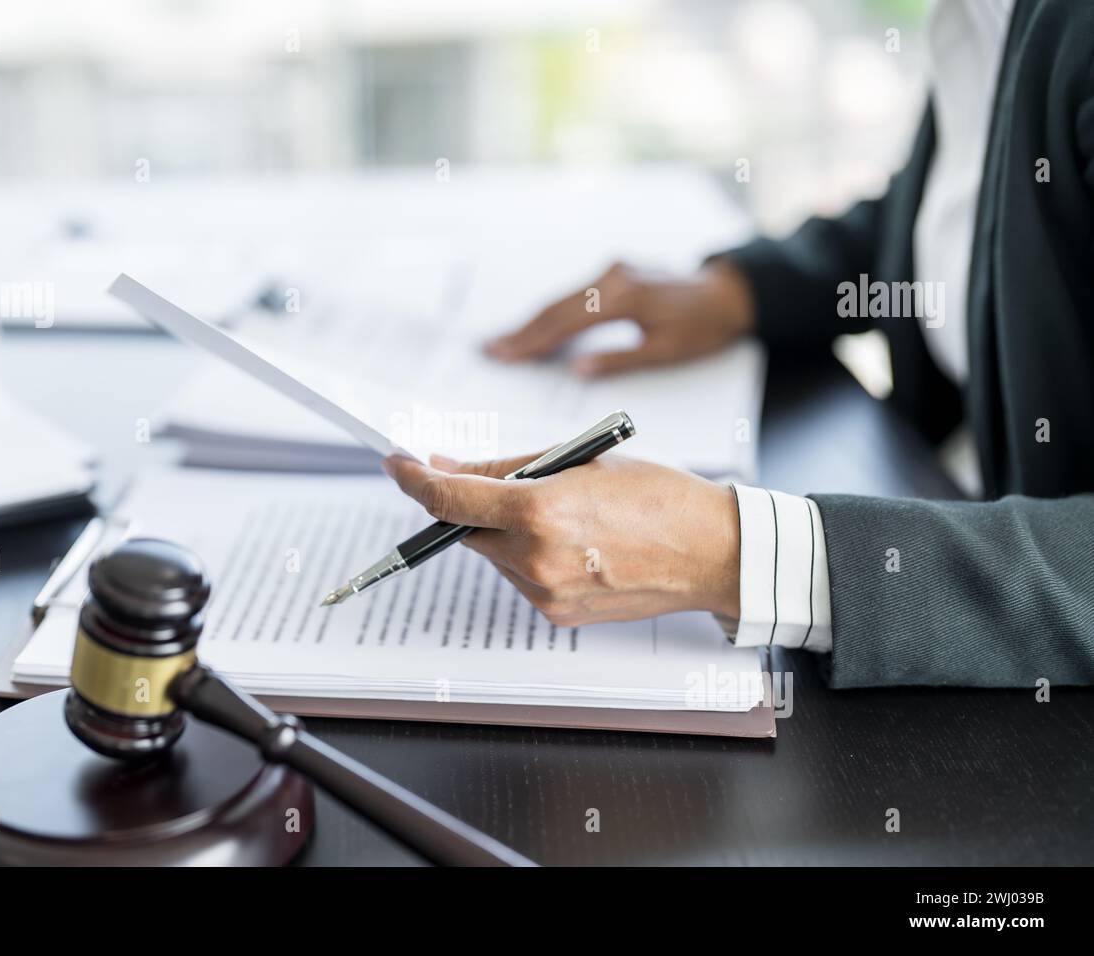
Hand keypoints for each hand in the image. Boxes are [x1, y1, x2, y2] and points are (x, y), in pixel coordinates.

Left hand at [383, 451, 741, 626]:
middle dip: (470, 503)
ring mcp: (544, 592)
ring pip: (493, 553)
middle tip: (498, 481)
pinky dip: (529, 554)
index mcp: (540, 509)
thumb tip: (446, 465)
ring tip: (564, 514)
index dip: (413, 478)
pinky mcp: (556, 614)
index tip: (398, 463)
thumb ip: (505, 466)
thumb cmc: (655, 494)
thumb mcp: (579, 460)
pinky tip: (574, 542)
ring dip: (505, 530)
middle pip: (467, 528)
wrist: (710, 552)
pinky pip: (519, 576)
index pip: (449, 498)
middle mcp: (535, 558)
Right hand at [485, 259, 754, 375]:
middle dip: (521, 331)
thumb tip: (577, 371)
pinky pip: (575, 295)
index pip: (565, 323)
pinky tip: (536, 326)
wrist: (727, 293)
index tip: (503, 355)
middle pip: (555, 308)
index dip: (531, 341)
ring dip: (533, 321)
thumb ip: (618, 360)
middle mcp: (612, 277)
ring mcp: (613, 271)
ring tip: (504, 341)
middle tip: (489, 350)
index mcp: (623, 296)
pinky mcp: (615, 272)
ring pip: (562, 300)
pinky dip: (553, 313)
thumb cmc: (702, 327)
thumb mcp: (664, 352)